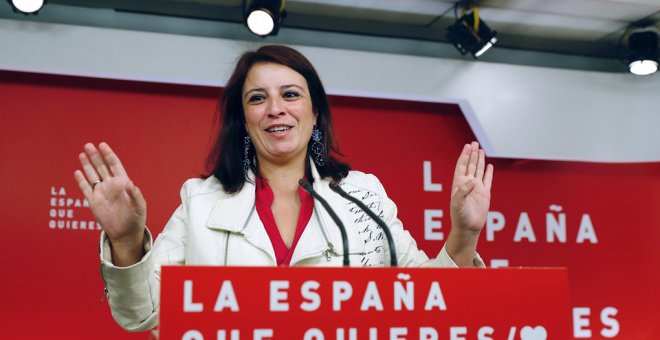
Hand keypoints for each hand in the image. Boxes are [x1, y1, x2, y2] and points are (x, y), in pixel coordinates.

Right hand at [74, 142, 145, 263]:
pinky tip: (77, 172)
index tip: (102, 145)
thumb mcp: (140, 207)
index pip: (114, 165)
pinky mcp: (94, 202)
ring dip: (87, 165)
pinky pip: (86, 189)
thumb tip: (130, 183)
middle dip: (95, 156)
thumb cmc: (136, 219)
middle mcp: (111, 185)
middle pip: (102, 167)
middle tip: (88, 145)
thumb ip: (136, 195)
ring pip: (93, 175)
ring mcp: (102, 192)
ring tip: (82, 153)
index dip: (108, 155)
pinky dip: (81, 181)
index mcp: (123, 183)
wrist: (126, 233)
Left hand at [446, 142, 493, 265]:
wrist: (468, 228)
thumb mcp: (457, 204)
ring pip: (478, 170)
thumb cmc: (459, 217)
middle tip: (474, 143)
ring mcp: (477, 188)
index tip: (467, 146)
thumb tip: (472, 181)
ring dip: (479, 160)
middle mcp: (467, 184)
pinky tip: (489, 166)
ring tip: (480, 150)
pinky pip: (488, 180)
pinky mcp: (485, 194)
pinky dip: (488, 173)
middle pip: (470, 165)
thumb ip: (463, 192)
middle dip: (472, 154)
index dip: (464, 155)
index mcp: (459, 184)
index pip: (462, 166)